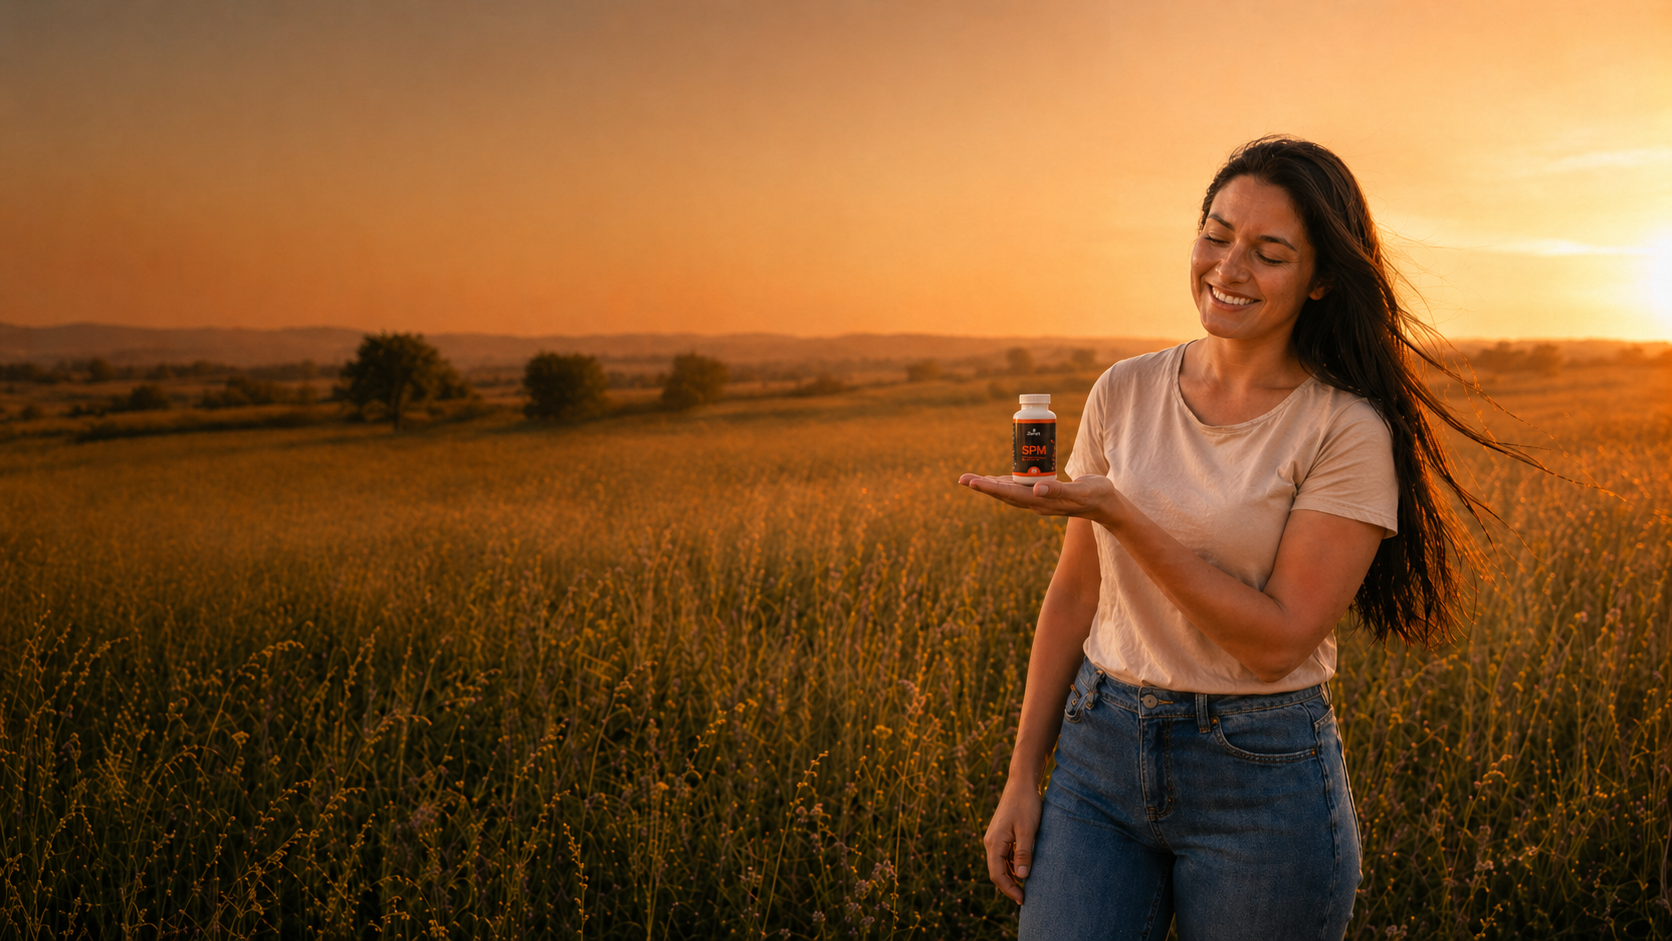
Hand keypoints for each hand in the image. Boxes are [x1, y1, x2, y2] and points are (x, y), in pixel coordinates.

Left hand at [958, 473, 1122, 525]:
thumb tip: (1035, 491)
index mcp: (1041, 502)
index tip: (972, 482)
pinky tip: (995, 478)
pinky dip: (1005, 481)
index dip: (990, 488)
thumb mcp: (1080, 491)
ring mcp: (1037, 500)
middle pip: (1004, 494)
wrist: (1106, 504)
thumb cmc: (1095, 495)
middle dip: (983, 486)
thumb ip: (1059, 491)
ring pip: (1008, 491)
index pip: (1010, 495)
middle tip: (961, 478)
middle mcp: (1035, 503)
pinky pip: (1018, 487)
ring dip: (990, 485)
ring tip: (970, 479)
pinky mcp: (1042, 494)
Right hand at [983, 781, 1042, 904]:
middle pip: (996, 871)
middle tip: (1024, 899)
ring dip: (1010, 877)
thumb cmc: (1026, 804)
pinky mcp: (1002, 834)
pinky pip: (1004, 856)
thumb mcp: (1028, 830)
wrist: (1022, 783)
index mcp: (994, 842)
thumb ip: (1023, 853)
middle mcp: (991, 842)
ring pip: (1000, 864)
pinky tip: (1023, 870)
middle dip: (1009, 886)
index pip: (997, 874)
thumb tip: (1021, 877)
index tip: (1022, 900)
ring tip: (1025, 888)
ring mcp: (995, 838)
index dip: (1008, 889)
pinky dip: (1012, 866)